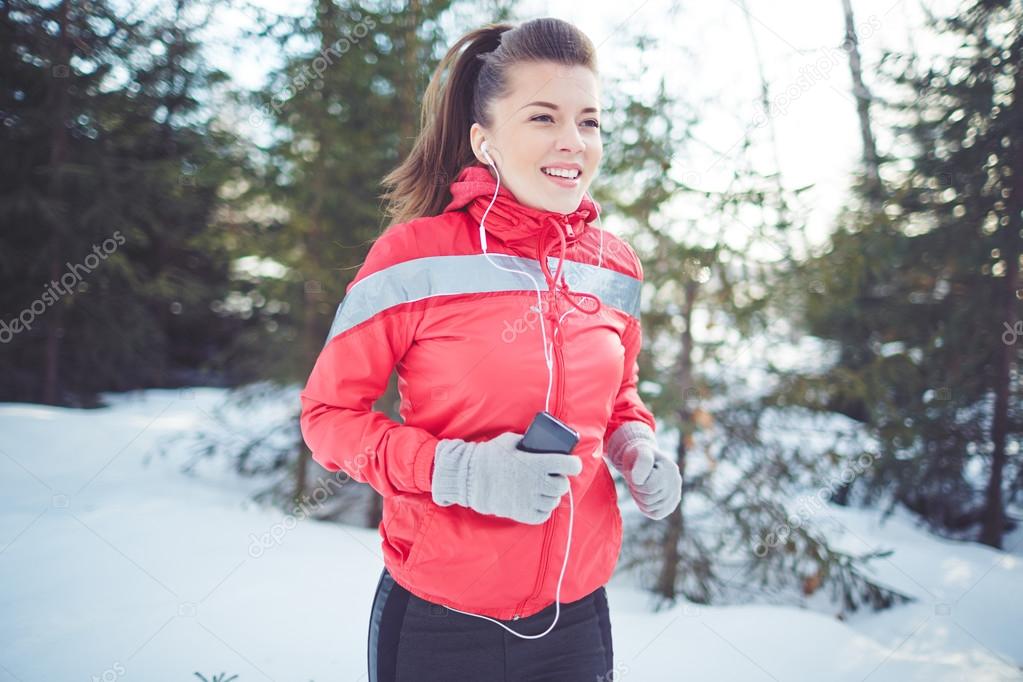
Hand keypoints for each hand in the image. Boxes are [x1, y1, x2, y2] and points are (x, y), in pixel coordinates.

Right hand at [431, 432, 582, 524]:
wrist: (469, 478)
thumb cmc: (489, 457)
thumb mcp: (510, 441)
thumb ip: (528, 442)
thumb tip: (542, 443)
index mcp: (537, 462)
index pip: (569, 465)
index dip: (573, 464)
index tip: (571, 464)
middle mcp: (537, 482)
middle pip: (563, 486)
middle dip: (560, 480)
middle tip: (552, 477)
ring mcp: (530, 500)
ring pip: (554, 501)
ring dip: (551, 495)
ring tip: (541, 490)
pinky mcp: (522, 513)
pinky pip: (543, 515)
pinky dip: (542, 510)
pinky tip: (535, 502)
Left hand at [605, 422, 681, 519]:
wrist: (641, 459)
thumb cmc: (638, 454)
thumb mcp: (638, 452)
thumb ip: (642, 462)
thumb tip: (639, 480)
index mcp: (670, 469)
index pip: (649, 488)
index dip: (635, 483)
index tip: (634, 473)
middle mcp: (676, 482)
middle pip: (648, 499)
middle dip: (636, 490)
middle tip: (635, 479)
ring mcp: (676, 494)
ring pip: (650, 508)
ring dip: (638, 498)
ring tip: (640, 485)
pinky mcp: (671, 504)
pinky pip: (656, 514)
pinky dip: (645, 507)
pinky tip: (644, 495)